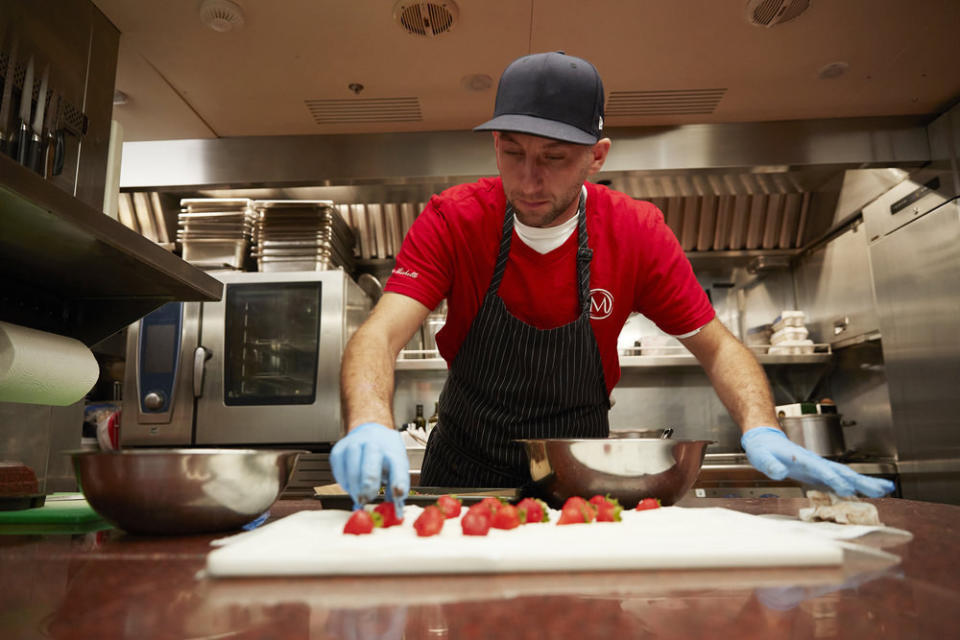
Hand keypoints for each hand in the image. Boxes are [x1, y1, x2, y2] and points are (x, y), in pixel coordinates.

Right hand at [331, 422, 409, 510]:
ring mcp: (355, 444)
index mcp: (393, 450)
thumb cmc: (385, 455)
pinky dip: (343, 481)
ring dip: (354, 485)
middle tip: (367, 498)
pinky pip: (339, 468)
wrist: (370, 432)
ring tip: (358, 495)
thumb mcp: (396, 468)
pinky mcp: (339, 449)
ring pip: (352, 465)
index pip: (398, 466)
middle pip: (372, 461)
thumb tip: (395, 512)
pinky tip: (350, 485)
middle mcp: (375, 444)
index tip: (397, 494)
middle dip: (369, 483)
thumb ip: (396, 490)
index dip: (398, 481)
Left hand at [741, 427, 894, 497]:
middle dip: (862, 481)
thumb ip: (770, 465)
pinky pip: (839, 479)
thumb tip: (780, 472)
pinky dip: (855, 486)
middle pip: (842, 471)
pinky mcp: (818, 472)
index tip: (847, 490)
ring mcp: (818, 467)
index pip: (821, 469)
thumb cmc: (764, 449)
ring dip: (865, 482)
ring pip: (846, 474)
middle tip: (883, 489)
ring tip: (886, 489)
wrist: (766, 439)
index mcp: (802, 458)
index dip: (834, 479)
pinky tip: (866, 492)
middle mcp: (814, 462)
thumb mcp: (761, 457)